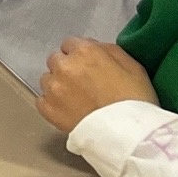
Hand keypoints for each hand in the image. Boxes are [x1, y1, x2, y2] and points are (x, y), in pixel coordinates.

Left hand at [37, 38, 155, 132]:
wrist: (128, 132)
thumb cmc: (135, 98)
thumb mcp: (131, 65)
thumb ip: (107, 50)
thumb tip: (92, 47)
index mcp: (85, 51)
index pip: (70, 44)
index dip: (79, 55)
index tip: (88, 65)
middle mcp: (64, 66)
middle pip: (56, 60)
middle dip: (67, 68)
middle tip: (83, 83)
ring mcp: (53, 88)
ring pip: (47, 79)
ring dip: (58, 85)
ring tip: (76, 98)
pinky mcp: (47, 108)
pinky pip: (42, 100)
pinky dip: (52, 103)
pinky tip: (67, 110)